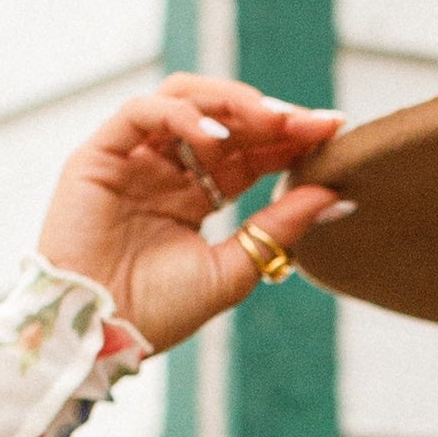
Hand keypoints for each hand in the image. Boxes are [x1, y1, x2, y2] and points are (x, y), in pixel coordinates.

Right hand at [41, 76, 349, 356]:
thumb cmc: (158, 314)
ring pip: (184, 99)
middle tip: (310, 122)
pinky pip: (141, 112)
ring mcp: (133, 157)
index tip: (334, 130)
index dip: (290, 137)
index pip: (251, 151)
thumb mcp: (234, 268)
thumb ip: (280, 227)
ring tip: (271, 120)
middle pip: (224, 119)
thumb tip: (339, 195)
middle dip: (270, 115)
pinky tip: (217, 136)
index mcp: (198, 195)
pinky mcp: (98, 154)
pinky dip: (182, 115)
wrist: (99, 337)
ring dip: (231, 103)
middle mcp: (167, 169)